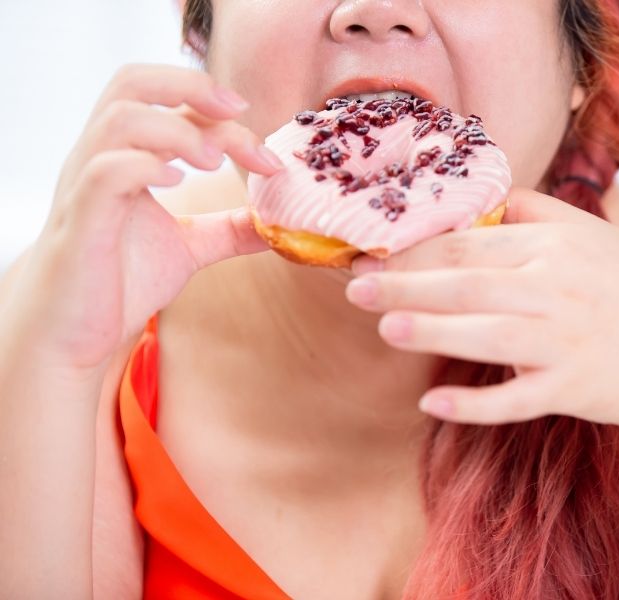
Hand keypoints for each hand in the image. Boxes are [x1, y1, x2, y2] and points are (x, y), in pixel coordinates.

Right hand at [13, 64, 282, 371]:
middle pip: (133, 85)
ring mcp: (84, 188)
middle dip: (191, 86)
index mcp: (123, 157)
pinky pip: (104, 173)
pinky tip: (177, 182)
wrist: (74, 340)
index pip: (168, 105)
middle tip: (240, 110)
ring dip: (177, 129)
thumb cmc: (121, 285)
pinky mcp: (81, 224)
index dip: (221, 115)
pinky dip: (145, 166)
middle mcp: (99, 160)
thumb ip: (228, 229)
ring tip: (214, 160)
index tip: (267, 152)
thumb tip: (277, 223)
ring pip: (120, 120)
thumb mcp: (188, 248)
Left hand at [346, 188, 618, 431]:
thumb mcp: (595, 237)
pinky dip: (475, 405)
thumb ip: (542, 213)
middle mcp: (557, 290)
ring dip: (433, 332)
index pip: (472, 245)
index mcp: (557, 248)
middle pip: (469, 284)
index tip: (375, 253)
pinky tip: (433, 405)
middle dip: (408, 285)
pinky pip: (516, 400)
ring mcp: (564, 343)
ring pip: (487, 335)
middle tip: (357, 288)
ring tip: (386, 329)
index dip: (417, 249)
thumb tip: (490, 201)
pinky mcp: (571, 390)